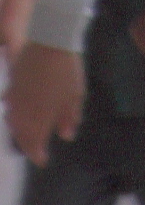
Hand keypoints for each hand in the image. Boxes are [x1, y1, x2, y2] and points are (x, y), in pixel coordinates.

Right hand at [7, 44, 83, 167]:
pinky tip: (14, 114)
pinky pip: (9, 105)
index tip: (42, 161)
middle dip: (27, 145)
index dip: (37, 154)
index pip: (34, 143)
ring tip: (26, 135)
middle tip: (34, 151)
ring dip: (18, 131)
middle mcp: (23, 110)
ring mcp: (15, 97)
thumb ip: (70, 117)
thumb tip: (66, 136)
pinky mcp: (12, 84)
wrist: (49, 43)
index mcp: (40, 116)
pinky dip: (12, 114)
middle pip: (20, 134)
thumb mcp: (75, 96)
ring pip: (12, 121)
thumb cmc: (67, 71)